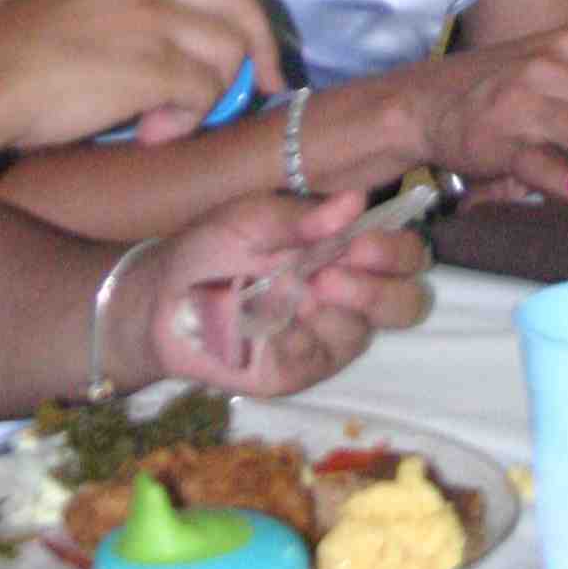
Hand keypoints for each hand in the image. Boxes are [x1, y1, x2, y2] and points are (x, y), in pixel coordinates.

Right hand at [0, 0, 279, 151]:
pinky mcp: (153, 64)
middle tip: (265, 86)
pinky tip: (155, 135)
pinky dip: (192, 119)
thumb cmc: (8, 57)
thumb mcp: (70, 1)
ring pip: (230, 49)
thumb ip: (121, 8)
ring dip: (216, 93)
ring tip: (172, 122)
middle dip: (262, 45)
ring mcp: (151, 17)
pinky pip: (208, 91)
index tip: (247, 33)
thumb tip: (170, 50)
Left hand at [138, 192, 430, 397]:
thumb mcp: (252, 218)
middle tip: (336, 273)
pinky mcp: (300, 368)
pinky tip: (277, 322)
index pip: (402, 254)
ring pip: (367, 332)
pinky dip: (302, 336)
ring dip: (340, 310)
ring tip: (301, 293)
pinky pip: (321, 357)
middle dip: (384, 288)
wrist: (160, 299)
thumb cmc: (211, 248)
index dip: (396, 250)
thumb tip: (357, 199)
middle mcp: (346, 295)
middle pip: (407, 301)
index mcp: (342, 251)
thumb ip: (302, 215)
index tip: (360, 242)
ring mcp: (326, 336)